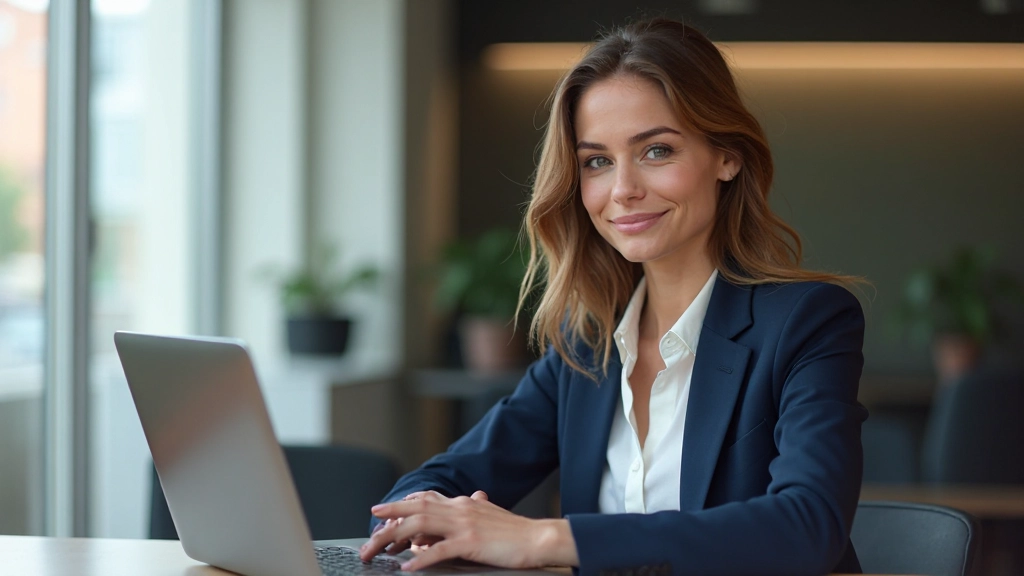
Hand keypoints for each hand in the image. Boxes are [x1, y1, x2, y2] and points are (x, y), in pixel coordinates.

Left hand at [359, 490, 577, 570]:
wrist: (539, 538)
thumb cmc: (516, 532)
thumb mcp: (491, 515)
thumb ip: (477, 508)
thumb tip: (473, 498)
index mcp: (463, 504)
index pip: (425, 499)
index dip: (401, 505)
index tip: (382, 513)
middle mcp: (460, 509)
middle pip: (416, 509)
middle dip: (389, 518)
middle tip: (370, 529)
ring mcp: (464, 525)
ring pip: (420, 525)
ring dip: (395, 536)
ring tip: (378, 549)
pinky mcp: (471, 543)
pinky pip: (440, 550)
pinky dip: (421, 557)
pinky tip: (408, 567)